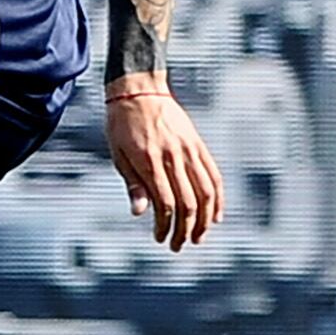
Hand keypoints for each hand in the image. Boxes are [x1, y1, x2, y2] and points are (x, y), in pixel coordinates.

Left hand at [104, 75, 223, 251]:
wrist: (138, 89)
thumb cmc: (121, 124)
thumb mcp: (118, 154)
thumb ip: (132, 183)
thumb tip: (140, 213)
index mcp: (149, 160)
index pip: (164, 202)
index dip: (165, 225)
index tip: (160, 238)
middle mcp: (172, 156)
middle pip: (187, 202)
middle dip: (184, 229)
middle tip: (178, 245)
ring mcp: (189, 149)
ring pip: (206, 191)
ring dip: (205, 219)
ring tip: (199, 237)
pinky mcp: (198, 144)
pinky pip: (214, 175)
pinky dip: (218, 197)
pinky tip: (215, 215)